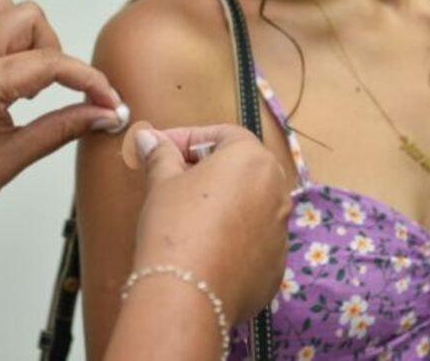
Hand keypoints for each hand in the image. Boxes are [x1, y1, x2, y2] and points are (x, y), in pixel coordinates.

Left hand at [0, 0, 125, 245]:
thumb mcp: (15, 158)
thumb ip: (64, 128)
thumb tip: (103, 114)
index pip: (51, 63)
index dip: (89, 80)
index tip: (107, 100)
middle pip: (28, 16)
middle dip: (53, 48)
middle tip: (53, 90)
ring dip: (22, 33)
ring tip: (25, 75)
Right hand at [131, 123, 289, 323]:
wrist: (187, 294)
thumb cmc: (175, 226)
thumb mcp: (162, 181)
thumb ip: (161, 154)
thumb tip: (148, 137)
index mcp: (253, 160)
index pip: (222, 134)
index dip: (187, 138)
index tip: (161, 148)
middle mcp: (278, 191)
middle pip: (242, 168)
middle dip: (207, 169)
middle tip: (172, 178)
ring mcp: (281, 232)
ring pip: (249, 206)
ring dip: (222, 203)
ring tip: (186, 215)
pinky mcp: (276, 267)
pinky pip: (253, 241)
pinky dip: (232, 238)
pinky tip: (202, 249)